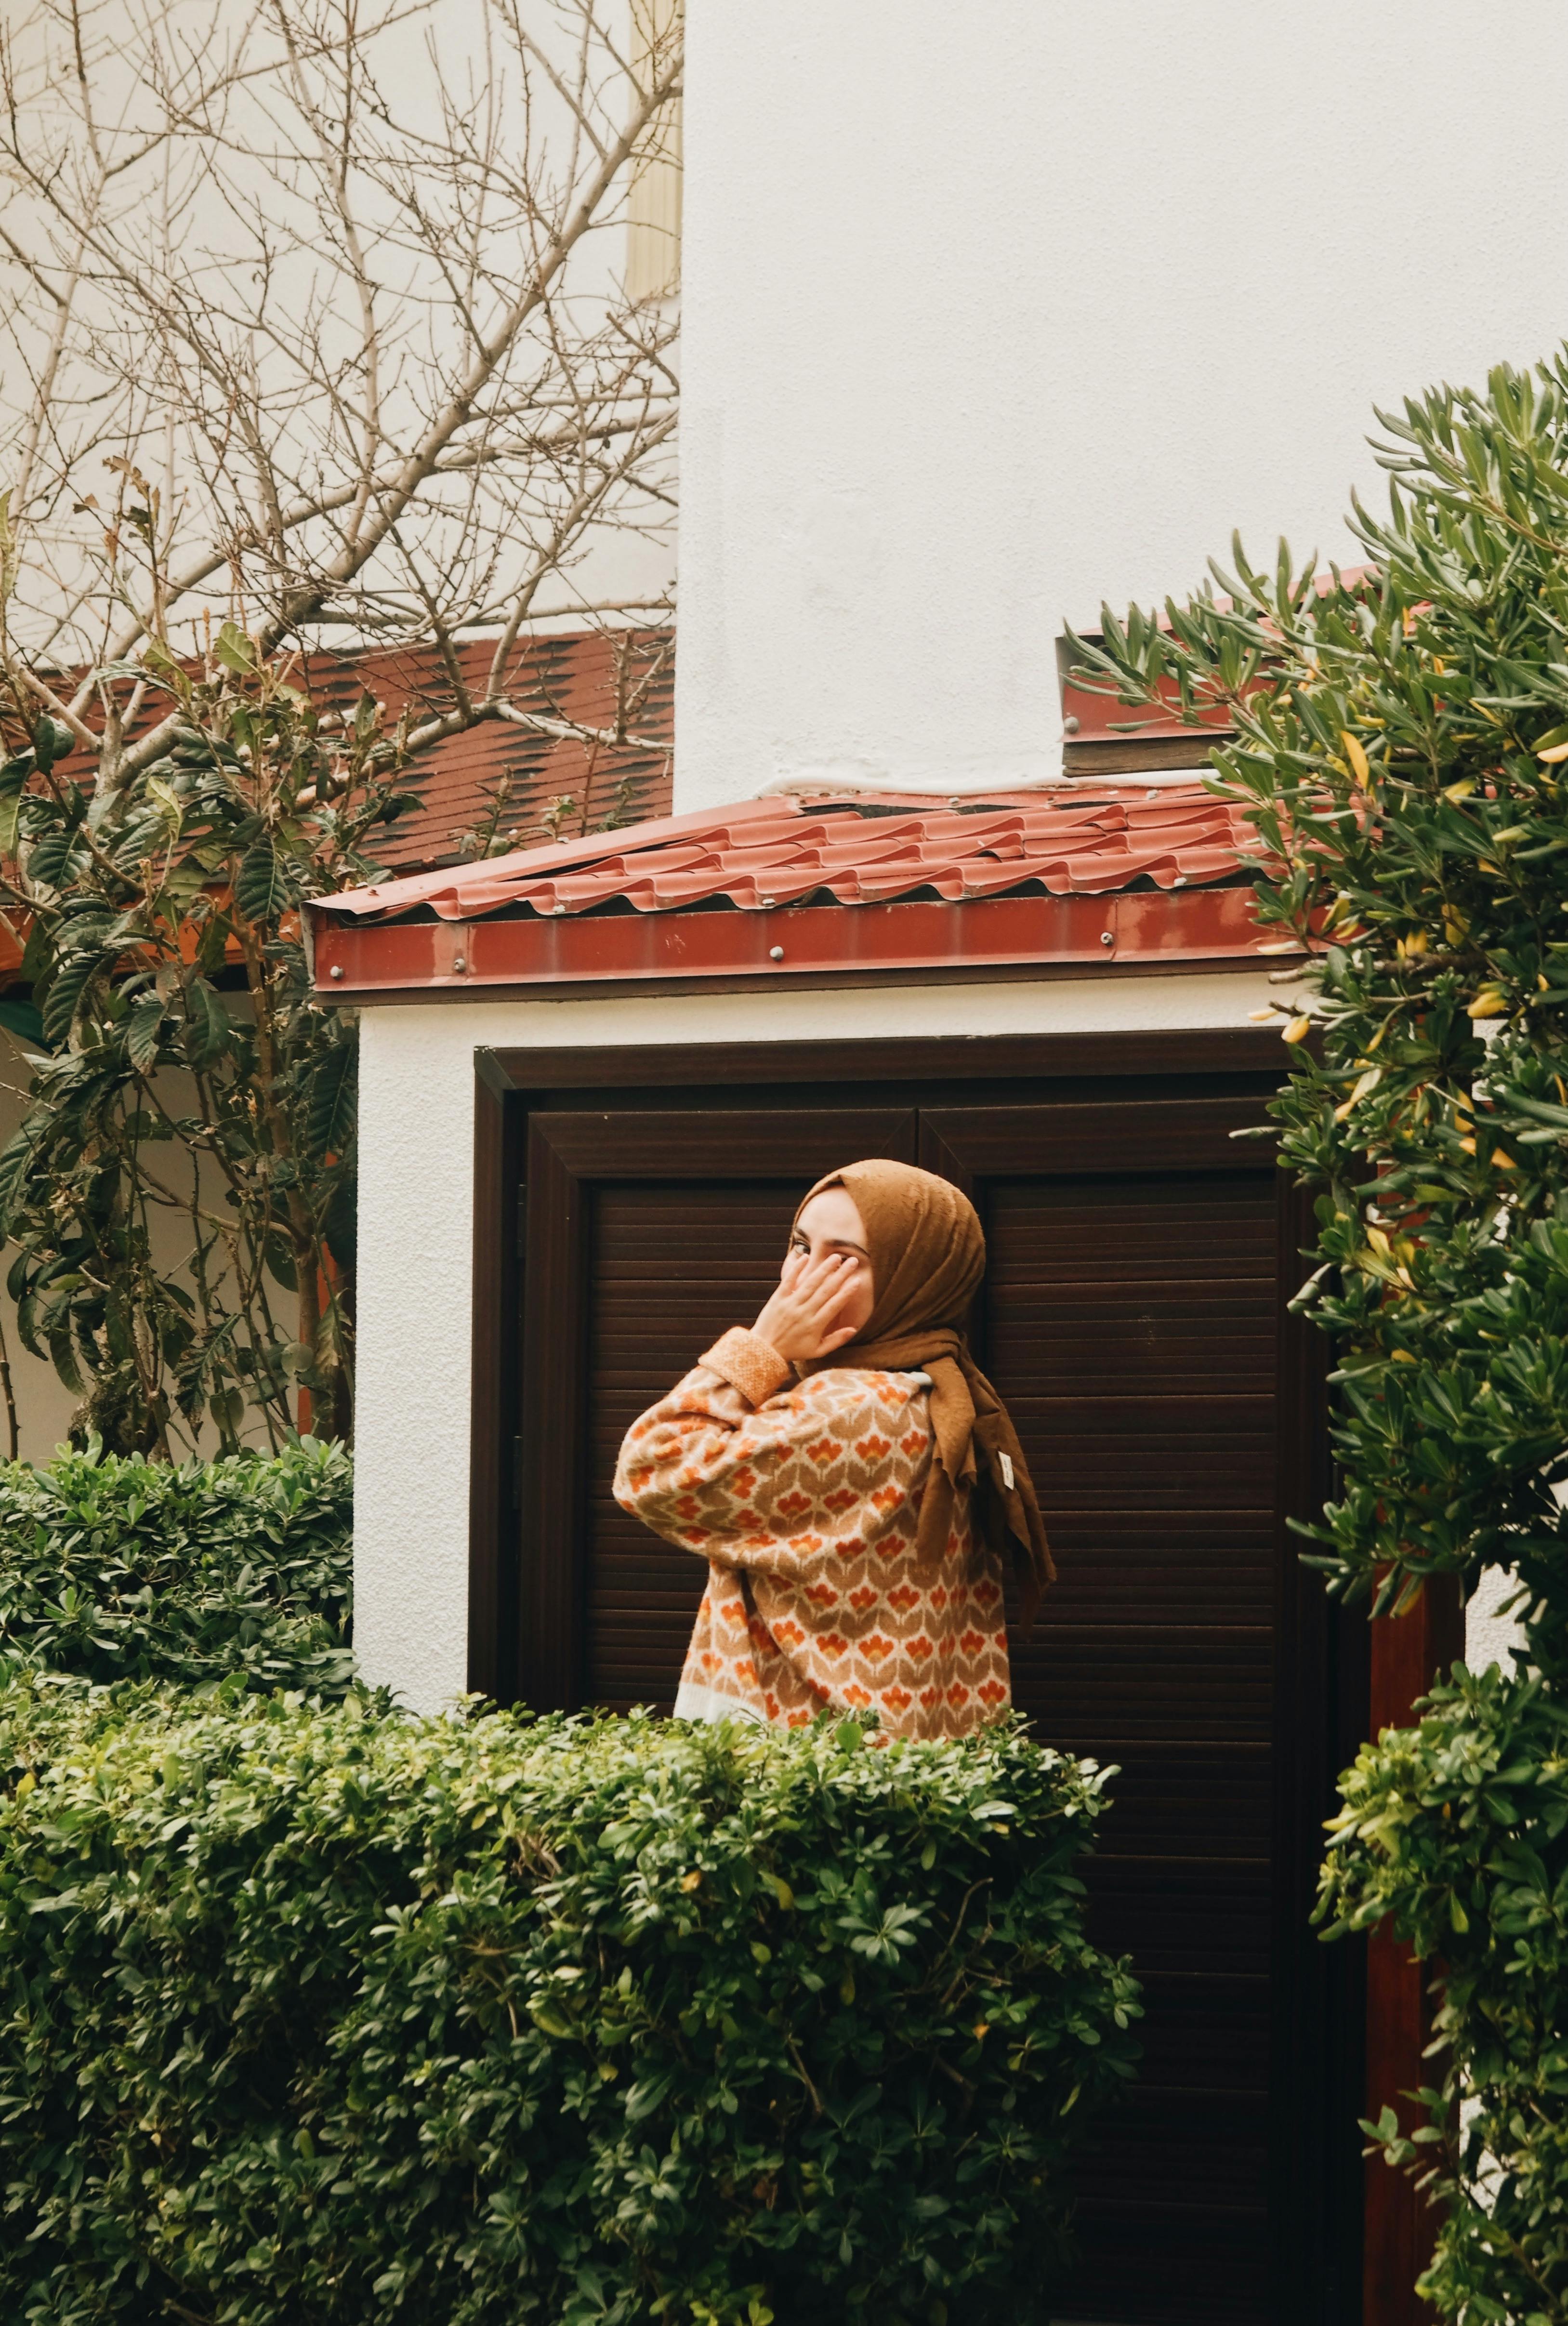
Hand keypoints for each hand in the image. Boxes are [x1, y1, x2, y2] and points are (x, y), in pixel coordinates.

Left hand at [752, 1247, 865, 1363]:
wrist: (764, 1350)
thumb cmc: (793, 1350)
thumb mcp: (817, 1351)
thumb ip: (836, 1340)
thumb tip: (854, 1329)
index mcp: (815, 1326)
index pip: (834, 1305)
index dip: (847, 1292)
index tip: (857, 1280)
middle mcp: (804, 1313)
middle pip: (825, 1290)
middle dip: (840, 1275)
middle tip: (852, 1261)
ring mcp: (790, 1304)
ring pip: (810, 1283)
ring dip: (824, 1269)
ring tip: (836, 1257)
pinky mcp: (778, 1299)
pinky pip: (788, 1281)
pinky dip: (797, 1269)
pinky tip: (806, 1257)